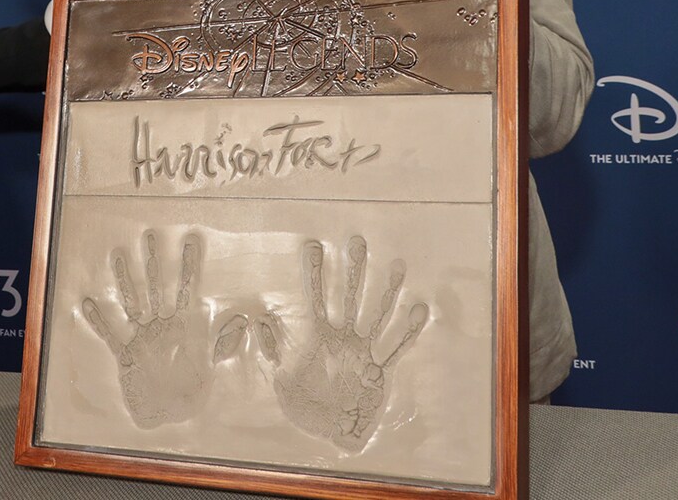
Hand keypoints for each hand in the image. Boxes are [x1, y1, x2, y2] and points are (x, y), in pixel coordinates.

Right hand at [82, 231, 214, 427]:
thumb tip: (242, 320)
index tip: (190, 242)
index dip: (188, 266)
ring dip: (126, 282)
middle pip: (157, 288)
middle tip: (150, 236)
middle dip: (155, 263)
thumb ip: (222, 343)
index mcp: (183, 327)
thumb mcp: (209, 367)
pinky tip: (89, 303)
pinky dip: (100, 321)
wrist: (169, 415)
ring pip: (133, 303)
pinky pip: (111, 334)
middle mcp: (161, 326)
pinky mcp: (126, 354)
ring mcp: (142, 337)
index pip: (186, 290)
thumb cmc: (190, 390)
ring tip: (119, 257)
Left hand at [254, 236, 427, 451]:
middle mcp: (343, 338)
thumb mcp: (282, 377)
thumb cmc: (305, 405)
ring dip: (386, 293)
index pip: (315, 299)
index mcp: (318, 337)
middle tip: (357, 243)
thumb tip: (259, 319)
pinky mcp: (380, 370)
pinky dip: (407, 330)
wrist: (329, 434)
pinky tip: (418, 309)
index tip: (313, 247)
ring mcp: (363, 351)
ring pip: (376, 315)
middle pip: (349, 298)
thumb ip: (272, 349)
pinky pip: (395, 347)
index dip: (314, 274)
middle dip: (353, 272)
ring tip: (397, 267)